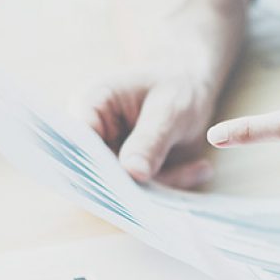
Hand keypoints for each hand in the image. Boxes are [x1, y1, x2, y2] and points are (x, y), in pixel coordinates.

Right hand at [75, 63, 218, 187]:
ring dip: (164, 184)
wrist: (191, 89)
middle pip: (98, 172)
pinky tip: (201, 168)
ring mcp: (110, 159)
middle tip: (170, 185)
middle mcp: (93, 136)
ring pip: (126, 189)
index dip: (95, 164)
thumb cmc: (176, 86)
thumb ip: (151, 139)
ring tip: (200, 168)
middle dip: (135, 185)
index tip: (127, 177)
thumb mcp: (169, 108)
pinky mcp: (130, 176)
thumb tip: (133, 172)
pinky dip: (175, 183)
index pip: (78, 141)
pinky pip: (148, 192)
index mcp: (90, 105)